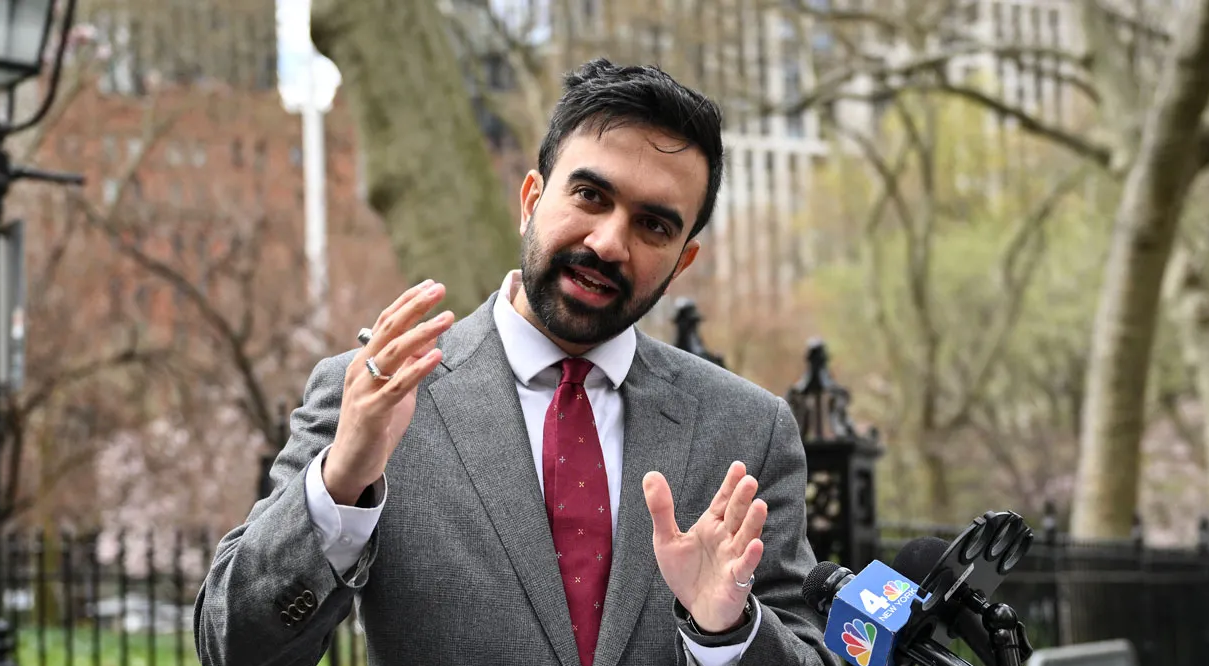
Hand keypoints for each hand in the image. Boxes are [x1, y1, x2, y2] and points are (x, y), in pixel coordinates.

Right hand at [323, 279, 454, 504]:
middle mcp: (360, 370)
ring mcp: (363, 390)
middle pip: (388, 330)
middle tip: (438, 289)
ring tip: (447, 318)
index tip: (430, 285)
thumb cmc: (376, 425)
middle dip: (415, 307)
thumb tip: (431, 339)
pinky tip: (436, 355)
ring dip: (422, 333)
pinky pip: (396, 387)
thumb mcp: (398, 390)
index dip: (407, 302)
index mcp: (364, 361)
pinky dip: (417, 369)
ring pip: (393, 353)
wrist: (351, 464)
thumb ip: (410, 365)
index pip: (385, 322)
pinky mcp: (371, 412)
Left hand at [643, 461, 766, 632]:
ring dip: (753, 522)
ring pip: (746, 536)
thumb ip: (661, 509)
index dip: (730, 484)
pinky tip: (756, 544)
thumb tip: (650, 475)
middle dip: (742, 498)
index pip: (723, 500)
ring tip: (760, 505)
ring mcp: (733, 557)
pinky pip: (744, 566)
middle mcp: (726, 538)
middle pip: (736, 514)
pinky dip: (750, 556)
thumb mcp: (666, 539)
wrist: (696, 607)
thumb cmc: (685, 572)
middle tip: (749, 480)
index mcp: (711, 525)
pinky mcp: (736, 579)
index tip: (738, 466)